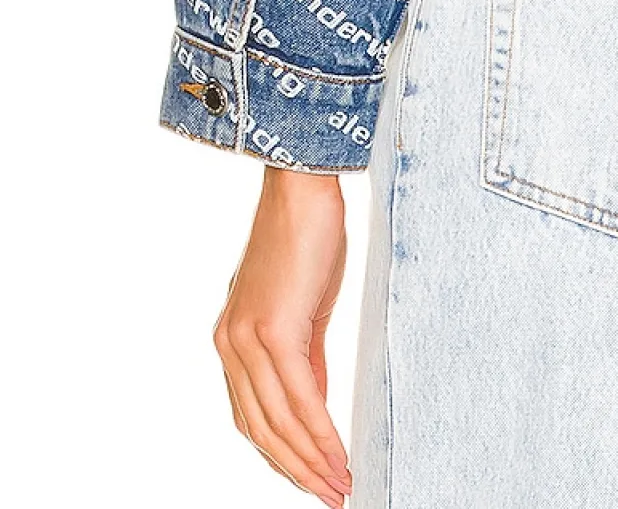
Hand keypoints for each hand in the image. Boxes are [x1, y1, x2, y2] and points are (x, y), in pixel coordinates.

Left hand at [213, 165, 352, 504]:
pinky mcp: (273, 330)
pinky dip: (319, 432)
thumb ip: (304, 360)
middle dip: (296, 470)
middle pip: (260, 430)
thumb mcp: (305, 309)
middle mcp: (230, 345)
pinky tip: (338, 452)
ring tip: (339, 485)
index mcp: (234, 340)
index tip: (314, 477)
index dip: (283, 453)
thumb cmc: (307, 235)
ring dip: (310, 461)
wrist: (302, 186)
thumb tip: (314, 406)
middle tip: (330, 495)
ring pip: (276, 422)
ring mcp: (247, 339)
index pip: (253, 416)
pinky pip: (298, 397)